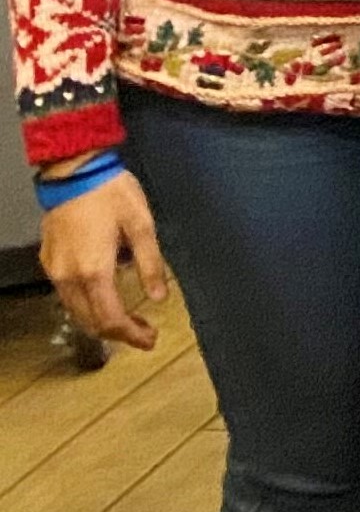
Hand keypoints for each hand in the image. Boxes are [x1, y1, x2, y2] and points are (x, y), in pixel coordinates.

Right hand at [39, 170, 170, 350]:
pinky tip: (106, 297)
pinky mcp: (49, 261)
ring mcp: (55, 269)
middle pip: (90, 321)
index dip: (131, 335)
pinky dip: (86, 305)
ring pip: (75, 311)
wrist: (75, 171)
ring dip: (101, 321)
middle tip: (144, 332)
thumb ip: (150, 265)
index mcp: (94, 270)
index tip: (150, 340)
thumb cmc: (112, 194)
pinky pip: (66, 295)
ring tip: (129, 319)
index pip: (110, 318)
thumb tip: (159, 298)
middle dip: (118, 333)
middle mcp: (69, 276)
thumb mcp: (142, 226)